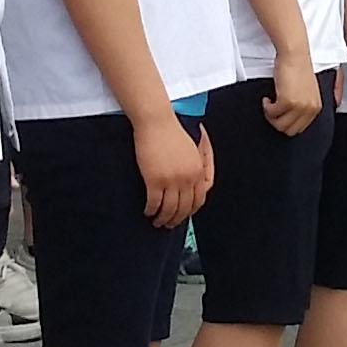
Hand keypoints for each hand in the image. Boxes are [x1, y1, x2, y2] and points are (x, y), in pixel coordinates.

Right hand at [137, 109, 210, 227]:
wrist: (156, 122)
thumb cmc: (171, 132)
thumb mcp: (191, 151)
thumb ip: (194, 167)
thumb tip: (190, 185)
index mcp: (198, 170)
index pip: (199, 199)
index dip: (191, 210)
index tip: (184, 214)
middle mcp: (188, 178)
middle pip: (184, 208)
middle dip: (176, 219)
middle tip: (169, 224)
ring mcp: (172, 180)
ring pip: (169, 209)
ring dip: (163, 219)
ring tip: (157, 221)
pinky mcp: (155, 180)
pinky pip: (154, 203)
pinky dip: (150, 210)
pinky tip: (147, 211)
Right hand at [264, 59, 321, 135]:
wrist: (295, 54)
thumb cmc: (298, 69)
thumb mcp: (307, 92)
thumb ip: (303, 106)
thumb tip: (291, 119)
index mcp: (316, 108)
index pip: (299, 129)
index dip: (286, 123)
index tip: (280, 114)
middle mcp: (309, 109)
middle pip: (289, 130)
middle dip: (278, 122)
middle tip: (273, 110)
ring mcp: (299, 106)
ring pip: (280, 125)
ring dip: (271, 115)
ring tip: (270, 104)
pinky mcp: (287, 101)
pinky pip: (271, 113)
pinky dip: (266, 107)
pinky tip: (267, 99)